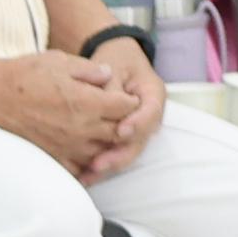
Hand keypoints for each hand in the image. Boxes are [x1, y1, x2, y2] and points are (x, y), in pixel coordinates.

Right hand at [0, 44, 124, 163]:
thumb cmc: (26, 74)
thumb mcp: (60, 61)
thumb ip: (90, 70)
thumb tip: (109, 75)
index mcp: (87, 102)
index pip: (126, 107)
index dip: (130, 101)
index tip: (125, 97)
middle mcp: (82, 128)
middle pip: (120, 133)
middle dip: (124, 123)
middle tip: (119, 116)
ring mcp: (69, 146)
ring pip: (104, 153)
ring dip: (108, 144)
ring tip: (104, 133)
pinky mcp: (55, 157)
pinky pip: (81, 168)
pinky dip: (88, 161)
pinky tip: (84, 150)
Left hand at [77, 40, 167, 178]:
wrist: (115, 61)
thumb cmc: (115, 60)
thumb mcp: (112, 66)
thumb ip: (110, 87)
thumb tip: (104, 107)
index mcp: (153, 94)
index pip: (151, 112)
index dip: (137, 124)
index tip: (121, 132)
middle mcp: (149, 116)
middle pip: (140, 140)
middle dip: (119, 155)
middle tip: (98, 165)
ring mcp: (138, 129)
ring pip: (128, 151)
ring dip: (109, 165)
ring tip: (88, 176)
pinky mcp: (124, 139)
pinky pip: (116, 153)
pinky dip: (101, 165)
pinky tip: (84, 176)